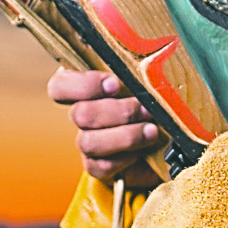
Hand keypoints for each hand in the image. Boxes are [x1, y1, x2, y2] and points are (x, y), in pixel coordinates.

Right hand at [47, 68, 162, 185]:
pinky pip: (102, 166)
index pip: (60, 86)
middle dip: (118, 112)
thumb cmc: (152, 102)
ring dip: (125, 136)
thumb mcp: (146, 81)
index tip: (114, 84)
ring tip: (151, 130)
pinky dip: (125, 159)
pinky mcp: (98, 166)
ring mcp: (88, 142)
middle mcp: (82, 115)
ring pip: (89, 142)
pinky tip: (142, 151)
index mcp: (86, 88)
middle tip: (145, 109)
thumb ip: (136, 72)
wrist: (167, 139)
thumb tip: (148, 61)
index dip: (84, 85)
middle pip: (80, 114)